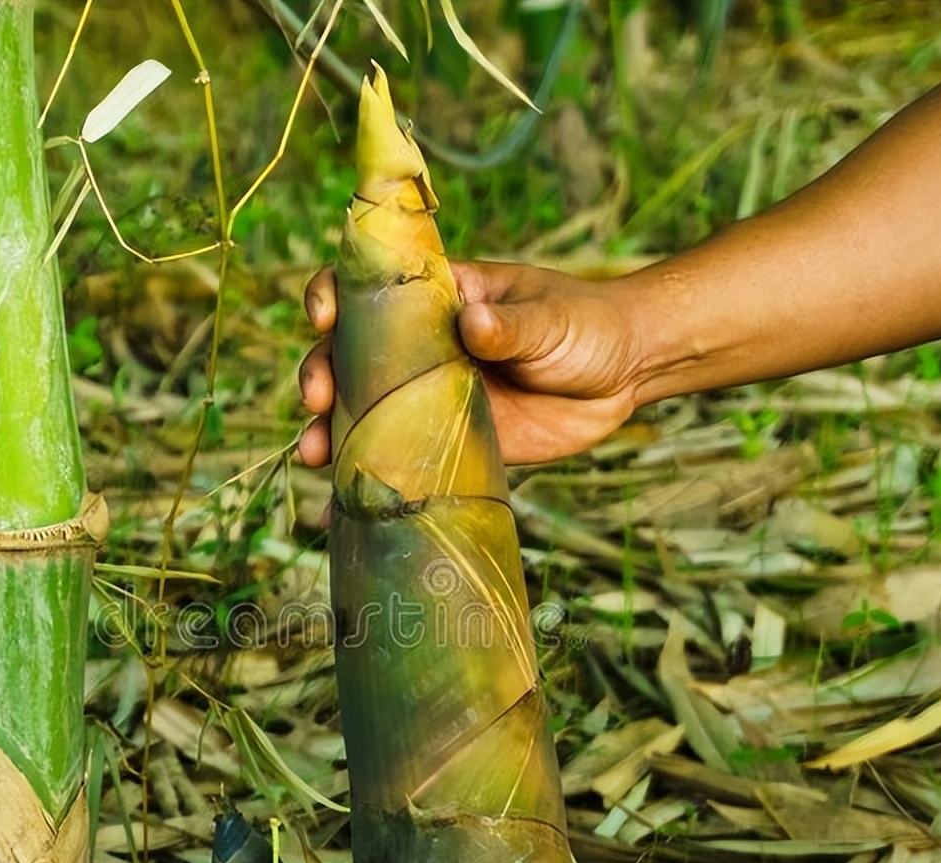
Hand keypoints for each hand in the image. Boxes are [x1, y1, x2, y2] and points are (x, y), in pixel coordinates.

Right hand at [297, 260, 647, 467]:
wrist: (626, 376)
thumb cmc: (586, 324)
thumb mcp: (551, 317)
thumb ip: (511, 324)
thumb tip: (472, 322)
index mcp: (438, 299)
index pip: (367, 288)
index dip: (332, 297)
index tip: (323, 318)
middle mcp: (420, 347)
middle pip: (347, 354)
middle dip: (320, 372)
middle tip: (318, 398)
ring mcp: (429, 397)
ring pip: (362, 410)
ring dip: (329, 430)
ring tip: (315, 454)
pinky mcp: (447, 443)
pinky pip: (400, 458)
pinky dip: (369, 476)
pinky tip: (341, 496)